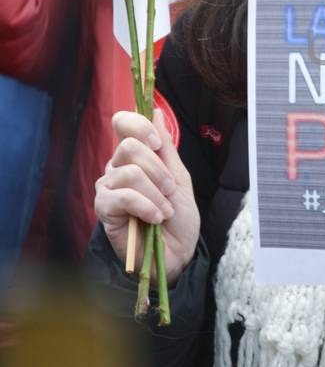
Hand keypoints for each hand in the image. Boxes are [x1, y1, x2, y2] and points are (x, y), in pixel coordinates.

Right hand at [94, 109, 199, 283]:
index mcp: (134, 157)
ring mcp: (107, 188)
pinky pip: (124, 196)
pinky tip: (155, 218)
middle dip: (158, 170)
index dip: (139, 126)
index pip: (122, 123)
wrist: (176, 254)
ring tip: (165, 210)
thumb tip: (157, 112)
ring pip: (130, 172)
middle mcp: (116, 168)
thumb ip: (166, 148)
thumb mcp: (179, 178)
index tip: (157, 143)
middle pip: (130, 146)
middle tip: (170, 191)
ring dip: (156, 193)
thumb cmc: (178, 218)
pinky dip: (147, 206)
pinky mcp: (103, 209)